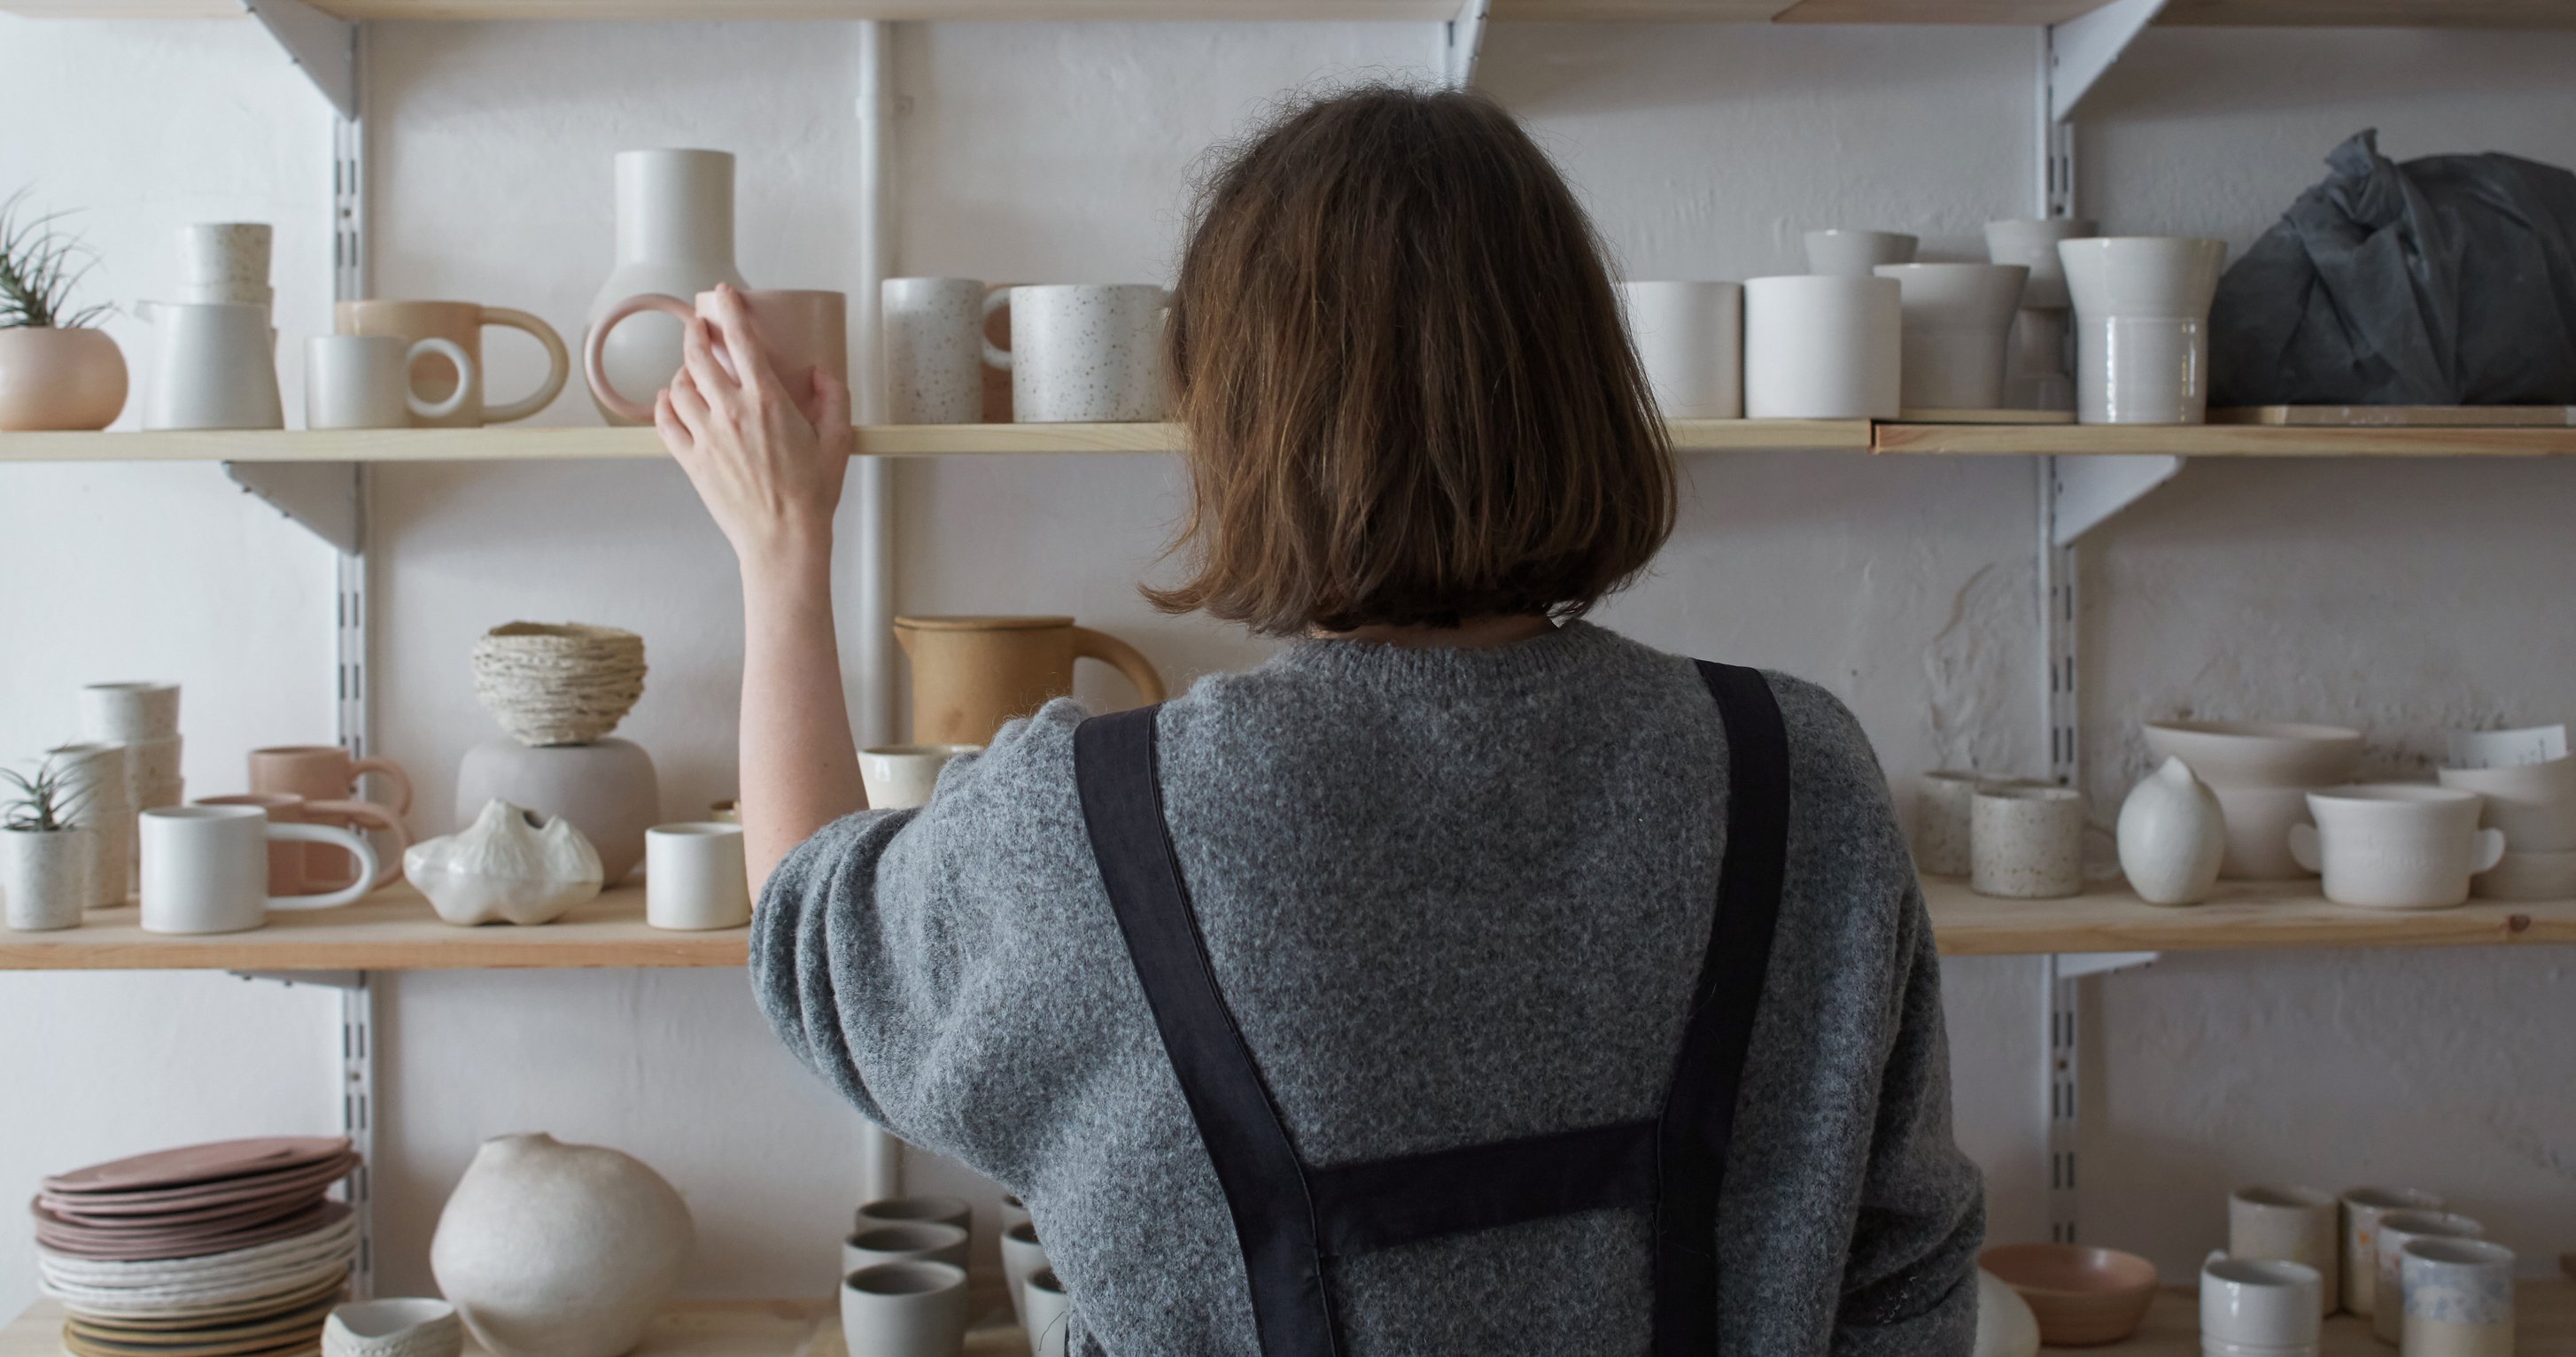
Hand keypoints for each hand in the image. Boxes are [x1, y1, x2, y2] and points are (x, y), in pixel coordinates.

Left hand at [655, 284, 853, 571]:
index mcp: (767, 401)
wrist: (783, 539)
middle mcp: (731, 411)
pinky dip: (663, 404)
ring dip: (682, 371)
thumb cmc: (809, 497)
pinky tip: (671, 401)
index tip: (722, 295)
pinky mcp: (691, 460)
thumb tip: (822, 375)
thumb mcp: (837, 442)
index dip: (728, 309)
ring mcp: (706, 435)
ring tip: (691, 371)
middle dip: (696, 333)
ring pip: (678, 385)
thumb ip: (833, 400)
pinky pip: (664, 421)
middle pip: (698, 356)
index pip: (740, 339)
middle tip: (699, 328)